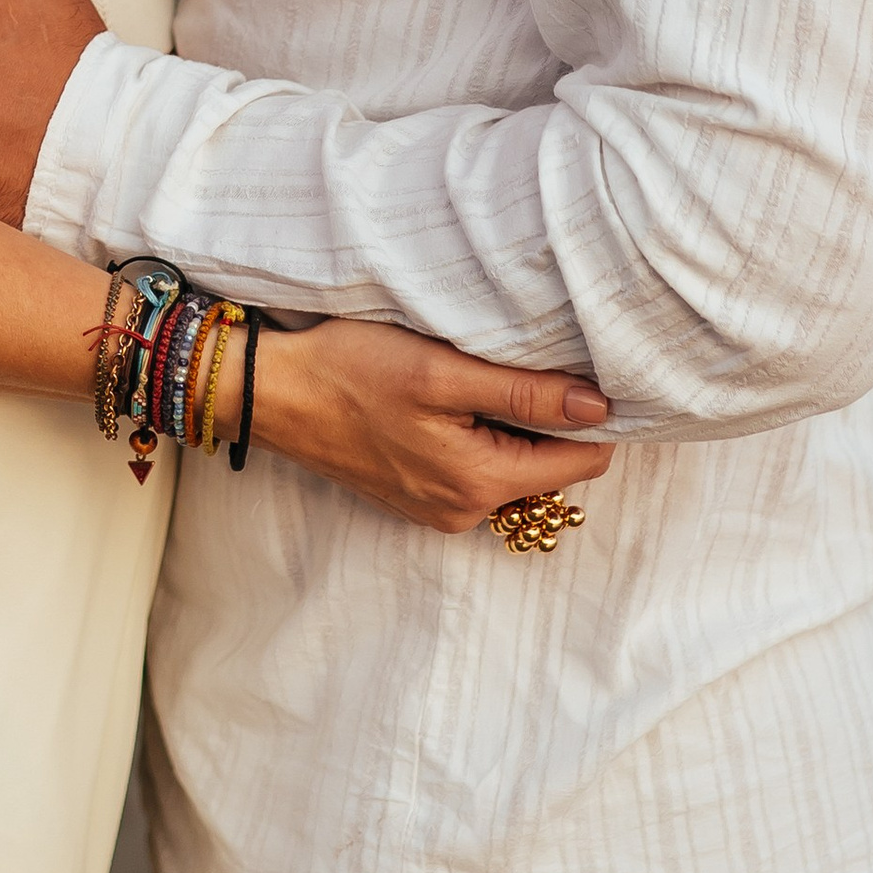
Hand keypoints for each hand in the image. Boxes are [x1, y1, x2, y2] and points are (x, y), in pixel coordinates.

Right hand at [250, 323, 613, 534]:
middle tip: (525, 361)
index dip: (593, 413)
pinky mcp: (419, 497)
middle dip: (551, 419)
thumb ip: (525, 393)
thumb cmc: (350, 372)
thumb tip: (600, 407)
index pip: (583, 461)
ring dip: (514, 425)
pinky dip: (481, 435)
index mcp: (479, 484)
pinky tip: (453, 398)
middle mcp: (465, 511)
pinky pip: (479, 469)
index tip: (578, 367)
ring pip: (515, 466)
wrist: (272, 394)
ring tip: (481, 375)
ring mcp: (440, 509)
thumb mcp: (441, 370)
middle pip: (551, 466)